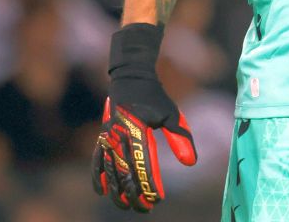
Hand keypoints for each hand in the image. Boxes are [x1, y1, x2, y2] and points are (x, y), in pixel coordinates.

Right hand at [92, 24, 196, 211]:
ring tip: (126, 206)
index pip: (144, 165)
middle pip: (125, 173)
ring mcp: (108, 137)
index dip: (150, 185)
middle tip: (144, 208)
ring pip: (111, 171)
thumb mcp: (172, 115)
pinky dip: (98, 176)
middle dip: (134, 194)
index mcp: (138, 131)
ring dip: (117, 191)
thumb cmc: (155, 97)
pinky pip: (97, 160)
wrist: (130, 78)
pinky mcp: (102, 137)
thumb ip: (180, 139)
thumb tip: (191, 163)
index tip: (157, 199)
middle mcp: (119, 137)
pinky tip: (101, 191)